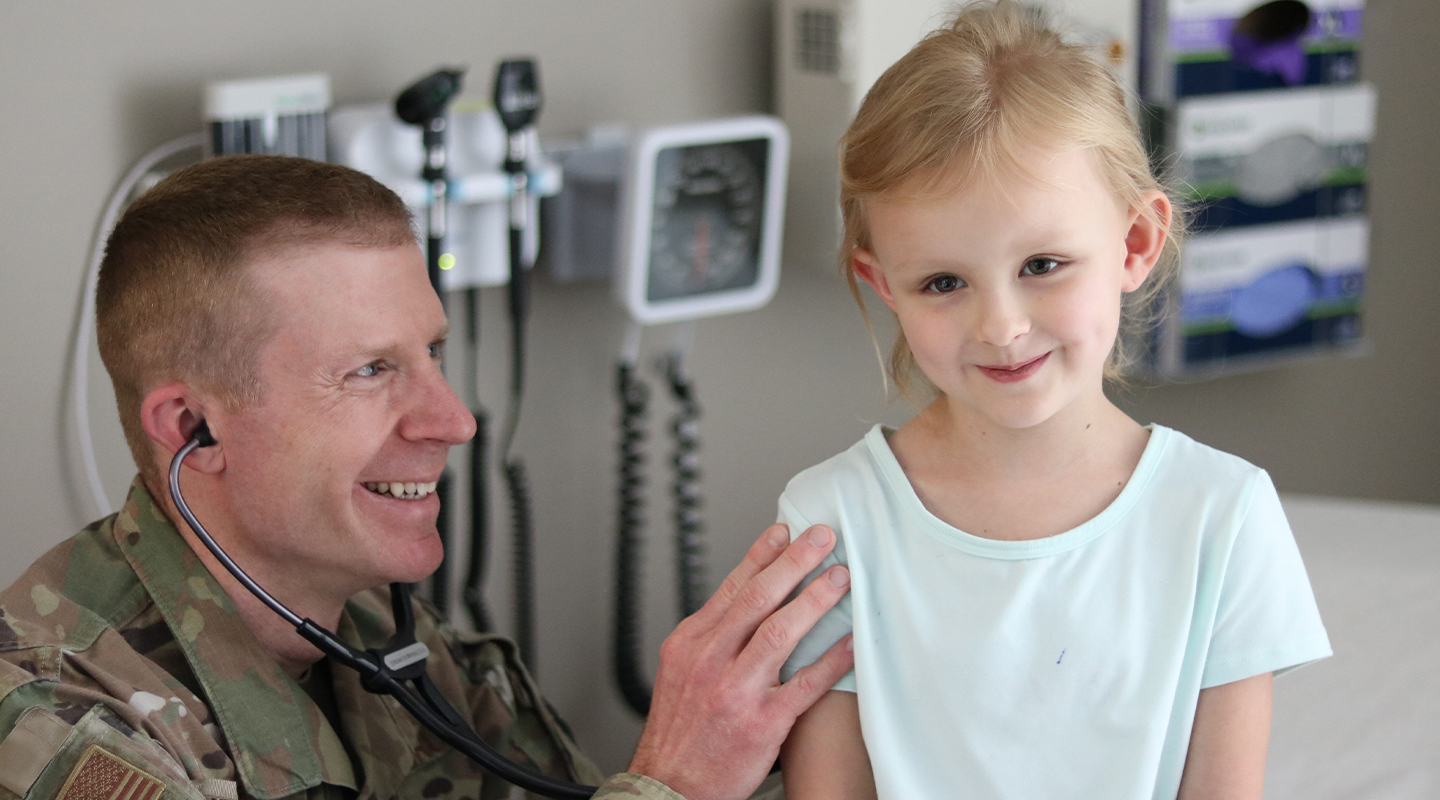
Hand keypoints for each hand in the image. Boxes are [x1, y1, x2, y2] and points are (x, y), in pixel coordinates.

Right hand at [627, 523, 853, 799]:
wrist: (668, 787)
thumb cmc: (679, 733)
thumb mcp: (681, 673)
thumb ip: (712, 637)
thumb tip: (745, 602)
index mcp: (690, 644)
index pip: (731, 588)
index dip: (761, 555)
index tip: (785, 530)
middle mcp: (710, 662)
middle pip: (757, 599)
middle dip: (794, 562)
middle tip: (822, 537)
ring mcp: (735, 691)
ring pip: (779, 632)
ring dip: (814, 600)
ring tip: (840, 577)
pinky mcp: (762, 723)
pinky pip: (805, 684)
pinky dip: (831, 659)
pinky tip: (851, 641)